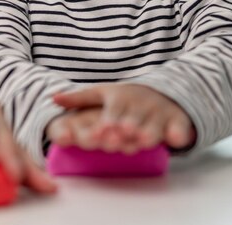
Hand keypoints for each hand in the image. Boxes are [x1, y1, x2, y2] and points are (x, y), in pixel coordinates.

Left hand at [0, 89, 56, 193]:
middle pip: (2, 134)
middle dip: (9, 156)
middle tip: (14, 175)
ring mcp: (1, 125)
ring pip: (14, 148)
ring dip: (27, 168)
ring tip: (44, 185)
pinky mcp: (5, 144)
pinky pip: (16, 160)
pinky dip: (27, 174)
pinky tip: (43, 186)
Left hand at [51, 84, 195, 152]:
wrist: (165, 92)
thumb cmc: (127, 98)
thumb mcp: (102, 93)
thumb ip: (79, 98)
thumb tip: (52, 98)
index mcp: (120, 99)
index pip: (111, 113)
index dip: (104, 125)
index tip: (96, 135)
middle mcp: (140, 106)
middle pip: (131, 121)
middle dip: (124, 130)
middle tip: (116, 139)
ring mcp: (159, 113)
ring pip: (153, 126)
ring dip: (147, 133)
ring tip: (140, 140)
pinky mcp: (177, 121)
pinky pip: (178, 128)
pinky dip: (177, 133)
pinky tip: (174, 138)